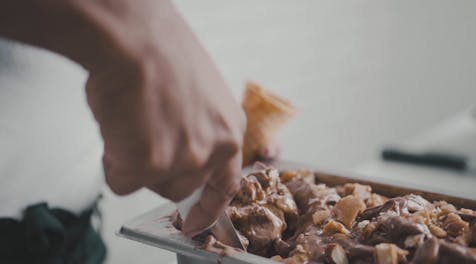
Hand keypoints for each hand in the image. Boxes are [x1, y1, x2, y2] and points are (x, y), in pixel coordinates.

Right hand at [83, 1, 245, 235]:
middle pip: (181, 187)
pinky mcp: (151, 165)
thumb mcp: (198, 95)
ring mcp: (185, 159)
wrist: (135, 38)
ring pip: (150, 184)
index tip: (197, 221)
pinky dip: (110, 160)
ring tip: (130, 121)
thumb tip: (169, 145)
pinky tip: (117, 126)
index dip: (210, 205)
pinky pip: (120, 181)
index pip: (227, 183)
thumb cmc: (160, 53)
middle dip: (158, 169)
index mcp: (228, 129)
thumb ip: (193, 129)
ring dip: (134, 162)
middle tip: (142, 136)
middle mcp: (213, 148)